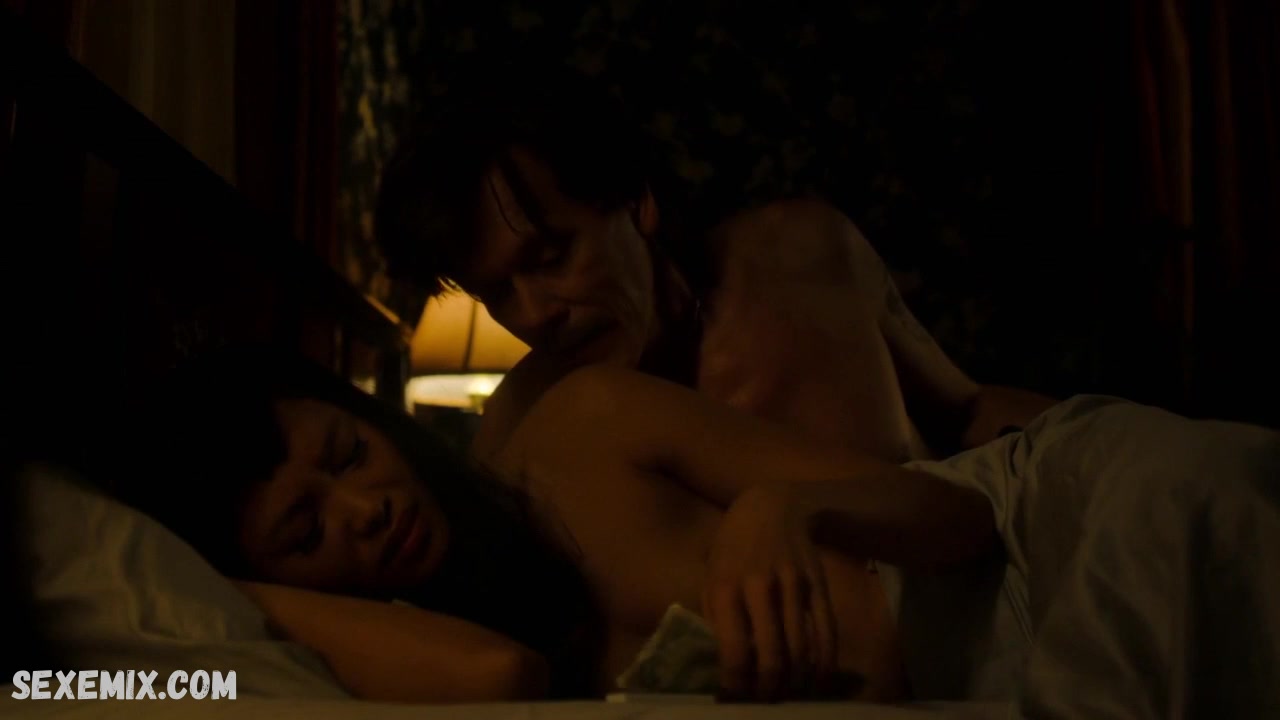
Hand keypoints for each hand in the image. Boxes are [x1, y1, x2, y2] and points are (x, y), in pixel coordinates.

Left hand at [701, 482, 837, 701]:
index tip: (734, 702)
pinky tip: (818, 682)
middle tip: (764, 704)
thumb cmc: (733, 546)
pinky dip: (825, 664)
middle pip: (772, 657)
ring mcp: (793, 586)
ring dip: (795, 683)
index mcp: (725, 588)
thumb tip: (723, 667)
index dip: (736, 686)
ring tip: (787, 697)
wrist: (774, 506)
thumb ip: (714, 618)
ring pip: (801, 650)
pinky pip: (827, 632)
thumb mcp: (711, 575)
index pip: (733, 652)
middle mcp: (760, 588)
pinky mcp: (818, 585)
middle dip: (768, 691)